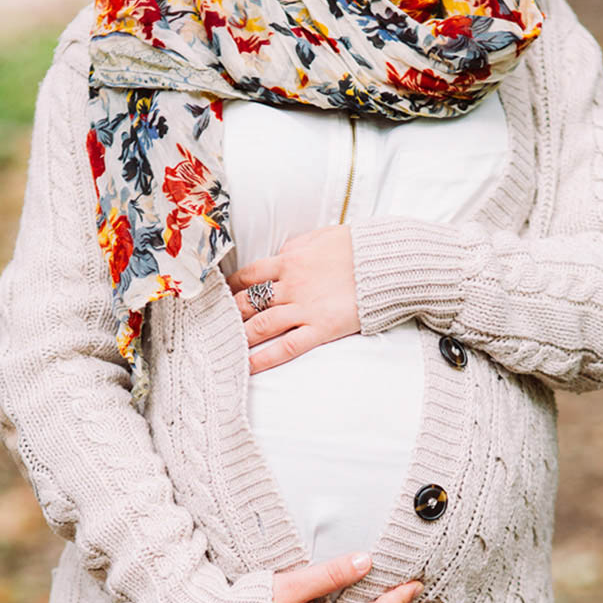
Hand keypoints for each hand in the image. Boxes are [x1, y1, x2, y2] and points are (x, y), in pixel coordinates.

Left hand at [225, 224, 359, 373]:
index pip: (249, 274)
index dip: (232, 288)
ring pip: (260, 325)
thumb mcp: (323, 236)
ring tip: (223, 349)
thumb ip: (299, 247)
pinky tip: (248, 367)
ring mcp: (304, 308)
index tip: (222, 298)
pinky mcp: (320, 328)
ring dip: (239, 338)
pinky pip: (286, 347)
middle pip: (247, 301)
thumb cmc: (360, 246)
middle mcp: (290, 284)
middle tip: (214, 329)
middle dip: (229, 316)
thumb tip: (283, 254)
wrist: (388, 261)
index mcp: (289, 259)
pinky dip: (263, 358)